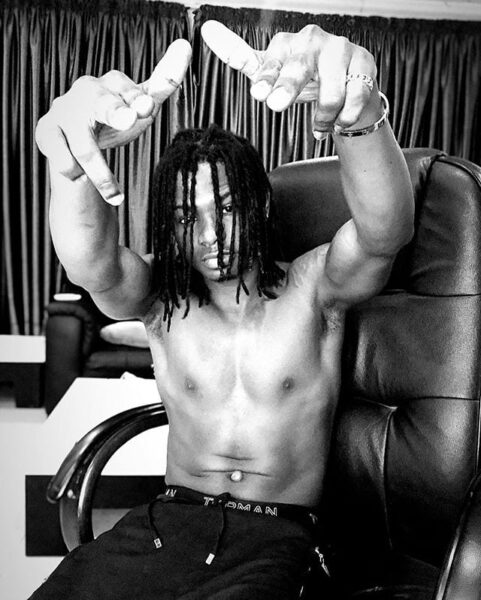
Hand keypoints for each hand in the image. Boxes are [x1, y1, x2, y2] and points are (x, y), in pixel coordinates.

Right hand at [35, 39, 191, 204]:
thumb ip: (162, 83)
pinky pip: (62, 159)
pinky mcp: (46, 133)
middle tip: (129, 120)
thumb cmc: (113, 120)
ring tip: (116, 196)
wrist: (75, 140)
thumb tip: (185, 48)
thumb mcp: (139, 105)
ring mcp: (63, 113)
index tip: (146, 106)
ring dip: (101, 173)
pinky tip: (80, 179)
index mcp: (111, 84)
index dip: (134, 97)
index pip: (124, 88)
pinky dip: (74, 172)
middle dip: (115, 112)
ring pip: (85, 146)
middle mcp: (86, 94)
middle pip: (101, 104)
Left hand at [201, 21, 378, 137]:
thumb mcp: (270, 72)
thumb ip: (240, 56)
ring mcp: (340, 50)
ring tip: (320, 126)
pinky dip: (345, 116)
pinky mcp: (364, 63)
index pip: (273, 60)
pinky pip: (356, 96)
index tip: (259, 93)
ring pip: (331, 91)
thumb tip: (207, 30)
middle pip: (300, 67)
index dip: (267, 76)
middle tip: (277, 105)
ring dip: (324, 116)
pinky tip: (340, 122)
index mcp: (286, 44)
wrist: (345, 87)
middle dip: (288, 87)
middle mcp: (313, 41)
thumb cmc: (303, 79)